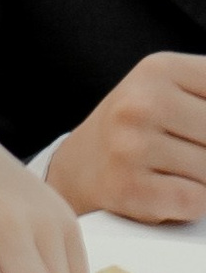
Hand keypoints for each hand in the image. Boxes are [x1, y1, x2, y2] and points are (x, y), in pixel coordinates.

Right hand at [48, 53, 205, 223]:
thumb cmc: (138, 128)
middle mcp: (141, 104)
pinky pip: (197, 200)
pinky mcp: (130, 189)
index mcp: (159, 70)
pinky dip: (196, 202)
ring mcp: (131, 148)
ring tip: (183, 171)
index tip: (201, 133)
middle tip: (194, 150)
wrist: (78, 167)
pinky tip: (176, 191)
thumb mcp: (171, 88)